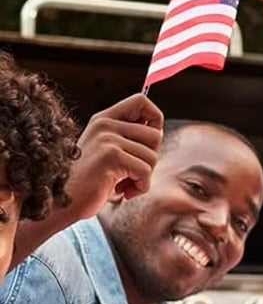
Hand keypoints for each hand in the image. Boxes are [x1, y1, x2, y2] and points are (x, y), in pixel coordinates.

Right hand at [69, 93, 163, 209]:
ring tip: (123, 183)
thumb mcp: (108, 153)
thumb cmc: (91, 181)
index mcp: (103, 120)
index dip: (155, 118)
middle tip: (131, 172)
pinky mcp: (111, 156)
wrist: (62, 202)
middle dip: (150, 159)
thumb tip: (158, 130)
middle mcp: (104, 124)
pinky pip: (145, 171)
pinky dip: (140, 187)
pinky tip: (123, 191)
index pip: (140, 101)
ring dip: (144, 177)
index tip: (149, 142)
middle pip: (155, 135)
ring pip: (152, 156)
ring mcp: (107, 139)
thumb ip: (128, 138)